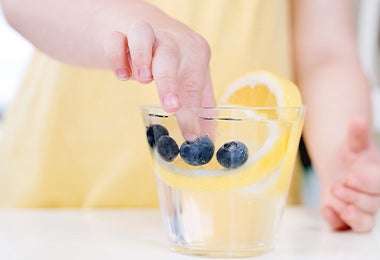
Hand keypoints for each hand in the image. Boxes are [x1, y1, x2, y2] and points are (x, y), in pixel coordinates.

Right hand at [102, 9, 215, 140]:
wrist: (150, 28)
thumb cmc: (176, 60)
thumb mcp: (193, 78)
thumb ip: (200, 106)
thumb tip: (206, 139)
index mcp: (195, 50)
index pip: (194, 81)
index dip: (192, 110)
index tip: (190, 135)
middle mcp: (171, 39)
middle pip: (170, 55)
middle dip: (170, 82)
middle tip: (171, 106)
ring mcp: (145, 33)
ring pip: (142, 36)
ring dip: (141, 58)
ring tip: (143, 80)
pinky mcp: (121, 34)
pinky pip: (115, 39)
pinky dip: (116, 56)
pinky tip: (122, 75)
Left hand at [321, 118, 379, 231]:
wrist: (340, 169)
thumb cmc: (351, 157)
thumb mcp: (352, 145)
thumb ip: (356, 135)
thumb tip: (356, 119)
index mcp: (379, 179)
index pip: (378, 185)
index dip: (366, 184)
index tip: (350, 176)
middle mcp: (374, 198)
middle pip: (371, 204)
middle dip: (353, 196)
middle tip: (337, 186)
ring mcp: (361, 211)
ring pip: (363, 221)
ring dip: (350, 214)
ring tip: (336, 202)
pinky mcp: (345, 220)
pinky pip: (345, 228)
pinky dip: (336, 222)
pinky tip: (326, 211)